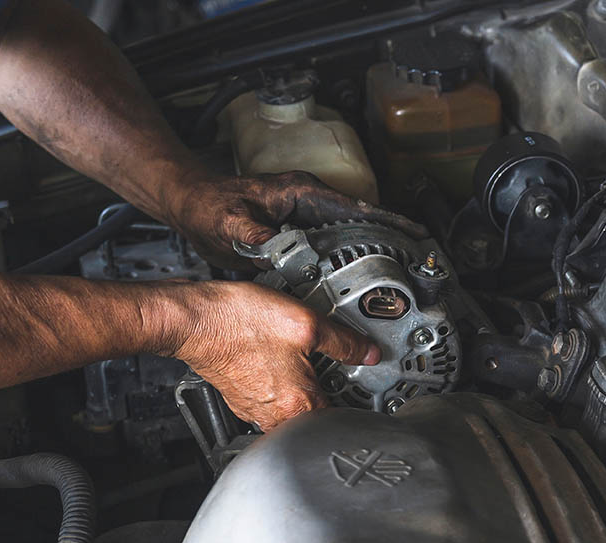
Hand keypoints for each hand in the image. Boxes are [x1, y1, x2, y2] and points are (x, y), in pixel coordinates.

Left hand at [165, 170, 426, 268]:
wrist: (189, 206)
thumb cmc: (207, 205)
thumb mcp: (230, 222)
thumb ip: (256, 236)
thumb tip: (278, 250)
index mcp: (303, 193)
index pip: (357, 207)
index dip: (389, 222)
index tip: (416, 235)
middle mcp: (309, 203)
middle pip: (361, 223)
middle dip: (390, 242)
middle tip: (415, 265)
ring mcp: (305, 218)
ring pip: (349, 238)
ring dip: (371, 256)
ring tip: (396, 279)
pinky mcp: (298, 235)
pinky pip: (331, 250)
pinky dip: (347, 265)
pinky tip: (356, 286)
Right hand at [167, 280, 379, 430]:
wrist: (194, 319)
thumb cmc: (239, 322)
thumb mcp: (307, 324)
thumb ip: (345, 342)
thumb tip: (368, 353)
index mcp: (298, 406)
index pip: (341, 418)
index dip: (357, 401)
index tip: (365, 389)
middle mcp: (276, 416)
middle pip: (317, 414)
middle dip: (329, 393)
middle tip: (336, 369)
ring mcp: (256, 410)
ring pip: (293, 408)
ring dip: (302, 389)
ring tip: (305, 363)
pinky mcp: (241, 399)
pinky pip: (272, 399)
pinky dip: (280, 384)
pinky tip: (278, 362)